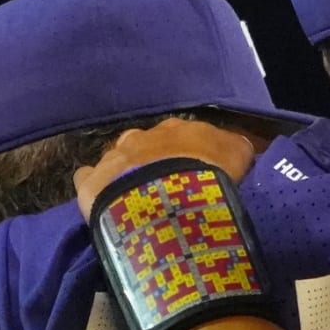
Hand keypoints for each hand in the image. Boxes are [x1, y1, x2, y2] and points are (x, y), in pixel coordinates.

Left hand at [73, 118, 257, 220]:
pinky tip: (104, 201)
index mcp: (182, 128)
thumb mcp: (240, 157)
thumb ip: (236, 148)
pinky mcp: (91, 180)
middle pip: (151, 144)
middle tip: (170, 187)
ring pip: (120, 157)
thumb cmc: (212, 178)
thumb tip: (236, 145)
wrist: (169, 201)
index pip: (190, 135)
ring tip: (139, 196)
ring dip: (128, 172)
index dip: (196, 155)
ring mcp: (115, 155)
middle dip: (158, 160)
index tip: (202, 174)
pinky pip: (89, 178)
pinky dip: (96, 184)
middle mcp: (145, 134)